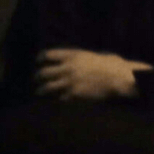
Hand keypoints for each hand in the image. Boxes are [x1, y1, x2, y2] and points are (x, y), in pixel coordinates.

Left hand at [35, 48, 149, 100]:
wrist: (118, 77)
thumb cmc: (110, 64)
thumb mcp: (91, 55)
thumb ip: (78, 58)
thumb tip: (70, 61)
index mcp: (72, 55)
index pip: (47, 55)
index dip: (40, 58)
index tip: (38, 61)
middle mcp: (67, 68)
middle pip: (43, 72)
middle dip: (37, 76)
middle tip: (35, 79)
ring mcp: (69, 82)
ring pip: (48, 87)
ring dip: (42, 90)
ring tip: (39, 92)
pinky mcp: (74, 94)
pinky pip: (61, 97)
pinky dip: (59, 98)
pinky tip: (58, 99)